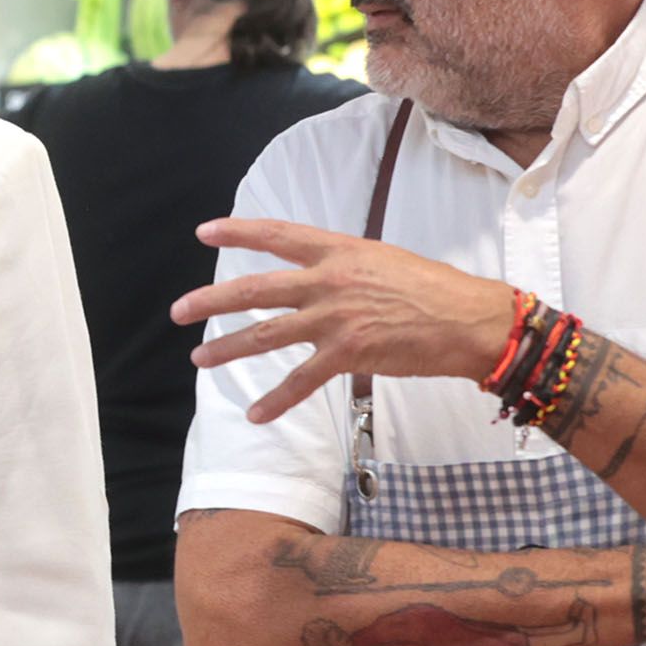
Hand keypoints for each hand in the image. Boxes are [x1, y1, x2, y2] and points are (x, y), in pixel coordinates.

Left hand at [173, 218, 517, 423]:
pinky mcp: (347, 354)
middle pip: (255, 289)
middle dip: (210, 300)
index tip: (204, 233)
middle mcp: (329, 280)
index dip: (238, 232)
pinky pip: (300, 381)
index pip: (278, 235)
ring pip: (265, 335)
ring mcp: (335, 318)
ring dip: (227, 349)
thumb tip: (315, 274)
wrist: (468, 321)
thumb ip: (343, 266)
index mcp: (339, 250)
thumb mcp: (382, 260)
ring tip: (200, 359)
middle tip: (177, 311)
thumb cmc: (432, 289)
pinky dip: (275, 400)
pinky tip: (254, 413)